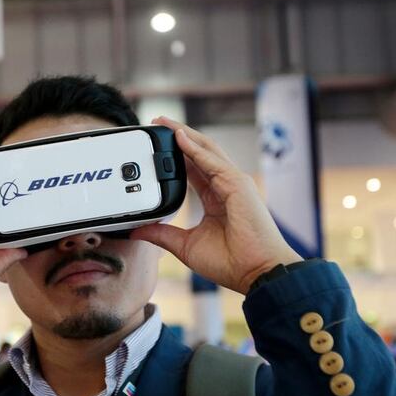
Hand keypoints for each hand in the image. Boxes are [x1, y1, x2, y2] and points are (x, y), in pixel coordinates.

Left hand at [130, 117, 301, 294]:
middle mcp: (226, 186)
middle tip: (157, 123)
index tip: (156, 146)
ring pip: (206, 150)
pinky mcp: (238, 185)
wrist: (255, 273)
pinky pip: (213, 161)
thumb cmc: (231, 262)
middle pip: (200, 152)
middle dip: (179, 135)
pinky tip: (179, 137)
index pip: (193, 168)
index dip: (176, 154)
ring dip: (185, 134)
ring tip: (164, 123)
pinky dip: (195, 148)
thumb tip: (139, 229)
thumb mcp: (185, 245)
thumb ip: (162, 234)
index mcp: (216, 198)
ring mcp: (234, 183)